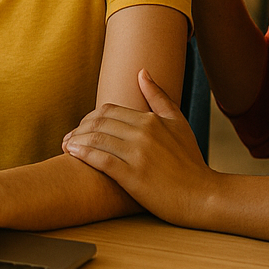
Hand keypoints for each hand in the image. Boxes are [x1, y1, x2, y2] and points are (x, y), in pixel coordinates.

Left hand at [62, 68, 217, 227]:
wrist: (203, 196)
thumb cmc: (191, 161)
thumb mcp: (178, 123)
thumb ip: (158, 97)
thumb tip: (142, 72)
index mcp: (150, 119)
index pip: (108, 110)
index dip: (90, 118)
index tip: (82, 127)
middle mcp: (143, 133)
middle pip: (98, 123)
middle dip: (79, 129)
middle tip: (68, 137)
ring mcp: (137, 155)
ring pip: (96, 139)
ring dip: (76, 140)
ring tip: (65, 146)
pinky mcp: (133, 176)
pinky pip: (100, 160)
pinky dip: (83, 154)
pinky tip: (72, 153)